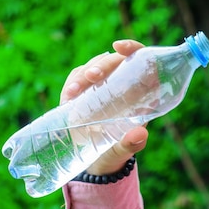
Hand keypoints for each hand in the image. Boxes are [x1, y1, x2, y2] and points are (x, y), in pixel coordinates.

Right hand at [60, 39, 149, 174]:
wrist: (97, 162)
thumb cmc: (117, 152)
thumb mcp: (124, 150)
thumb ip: (132, 144)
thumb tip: (140, 134)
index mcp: (140, 91)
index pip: (140, 58)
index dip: (132, 47)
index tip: (118, 47)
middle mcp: (122, 84)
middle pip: (113, 61)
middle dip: (100, 65)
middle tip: (91, 77)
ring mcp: (101, 86)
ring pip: (92, 67)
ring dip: (82, 75)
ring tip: (73, 92)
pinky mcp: (84, 91)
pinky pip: (77, 78)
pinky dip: (71, 84)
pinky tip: (67, 97)